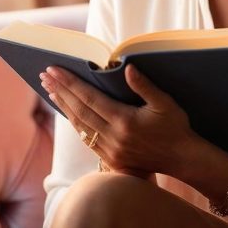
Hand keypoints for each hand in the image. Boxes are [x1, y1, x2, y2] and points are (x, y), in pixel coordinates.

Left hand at [40, 64, 196, 178]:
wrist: (182, 159)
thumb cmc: (175, 127)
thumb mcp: (165, 103)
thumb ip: (144, 85)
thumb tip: (127, 68)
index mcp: (124, 121)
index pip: (89, 98)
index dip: (70, 83)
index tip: (55, 70)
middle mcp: (113, 138)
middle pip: (79, 111)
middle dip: (60, 91)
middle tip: (45, 75)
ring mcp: (110, 151)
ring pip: (80, 126)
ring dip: (63, 107)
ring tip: (51, 90)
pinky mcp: (111, 159)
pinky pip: (87, 138)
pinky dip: (75, 123)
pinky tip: (68, 111)